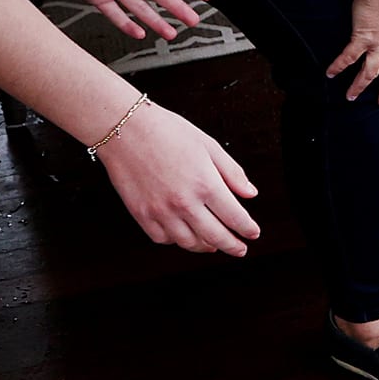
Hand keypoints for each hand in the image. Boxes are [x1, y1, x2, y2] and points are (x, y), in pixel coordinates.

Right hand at [93, 100, 260, 254]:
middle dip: (232, 246)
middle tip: (239, 249)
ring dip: (205, 247)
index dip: (247, 229)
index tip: (253, 233)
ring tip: (213, 244)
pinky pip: (162, 238)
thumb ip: (232, 173)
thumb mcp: (209, 146)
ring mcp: (161, 212)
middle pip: (215, 236)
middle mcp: (184, 203)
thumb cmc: (166, 132)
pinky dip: (176, 241)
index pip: (235, 217)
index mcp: (205, 184)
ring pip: (189, 242)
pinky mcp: (142, 214)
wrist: (125, 129)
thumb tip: (250, 193)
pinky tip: (183, 235)